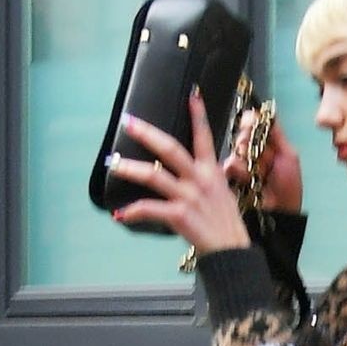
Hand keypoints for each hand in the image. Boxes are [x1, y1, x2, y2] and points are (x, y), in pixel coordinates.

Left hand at [107, 92, 249, 251]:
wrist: (232, 252)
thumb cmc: (227, 226)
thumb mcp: (224, 195)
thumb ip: (209, 181)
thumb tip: (196, 174)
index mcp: (212, 171)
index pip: (204, 137)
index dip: (198, 115)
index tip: (191, 94)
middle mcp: (200, 179)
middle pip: (169, 149)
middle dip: (147, 134)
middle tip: (128, 122)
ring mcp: (188, 196)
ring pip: (153, 175)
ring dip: (130, 169)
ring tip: (114, 165)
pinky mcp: (179, 215)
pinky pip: (149, 209)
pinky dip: (132, 212)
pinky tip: (119, 215)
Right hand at [224, 109, 303, 214]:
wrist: (280, 212)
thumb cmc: (288, 188)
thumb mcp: (289, 155)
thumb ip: (277, 132)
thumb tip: (265, 112)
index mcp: (266, 143)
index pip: (252, 122)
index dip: (251, 122)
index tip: (252, 126)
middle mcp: (252, 151)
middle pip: (242, 133)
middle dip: (250, 142)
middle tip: (262, 156)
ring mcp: (241, 164)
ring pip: (235, 148)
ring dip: (247, 159)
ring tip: (258, 173)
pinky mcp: (231, 177)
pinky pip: (228, 164)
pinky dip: (239, 170)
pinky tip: (248, 179)